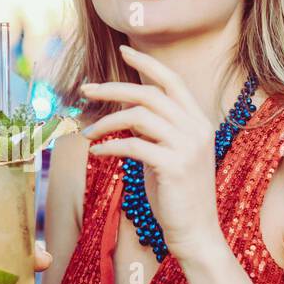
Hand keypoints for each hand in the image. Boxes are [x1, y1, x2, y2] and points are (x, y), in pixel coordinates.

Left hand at [81, 44, 225, 254]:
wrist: (196, 232)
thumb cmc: (177, 195)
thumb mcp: (169, 155)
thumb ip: (154, 131)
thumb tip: (125, 113)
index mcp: (198, 122)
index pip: (172, 81)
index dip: (147, 65)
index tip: (123, 52)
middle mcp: (196, 128)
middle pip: (149, 94)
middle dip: (113, 88)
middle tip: (86, 90)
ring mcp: (187, 146)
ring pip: (138, 116)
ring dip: (106, 121)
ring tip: (87, 133)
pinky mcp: (173, 165)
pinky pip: (132, 144)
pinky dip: (109, 145)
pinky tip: (97, 152)